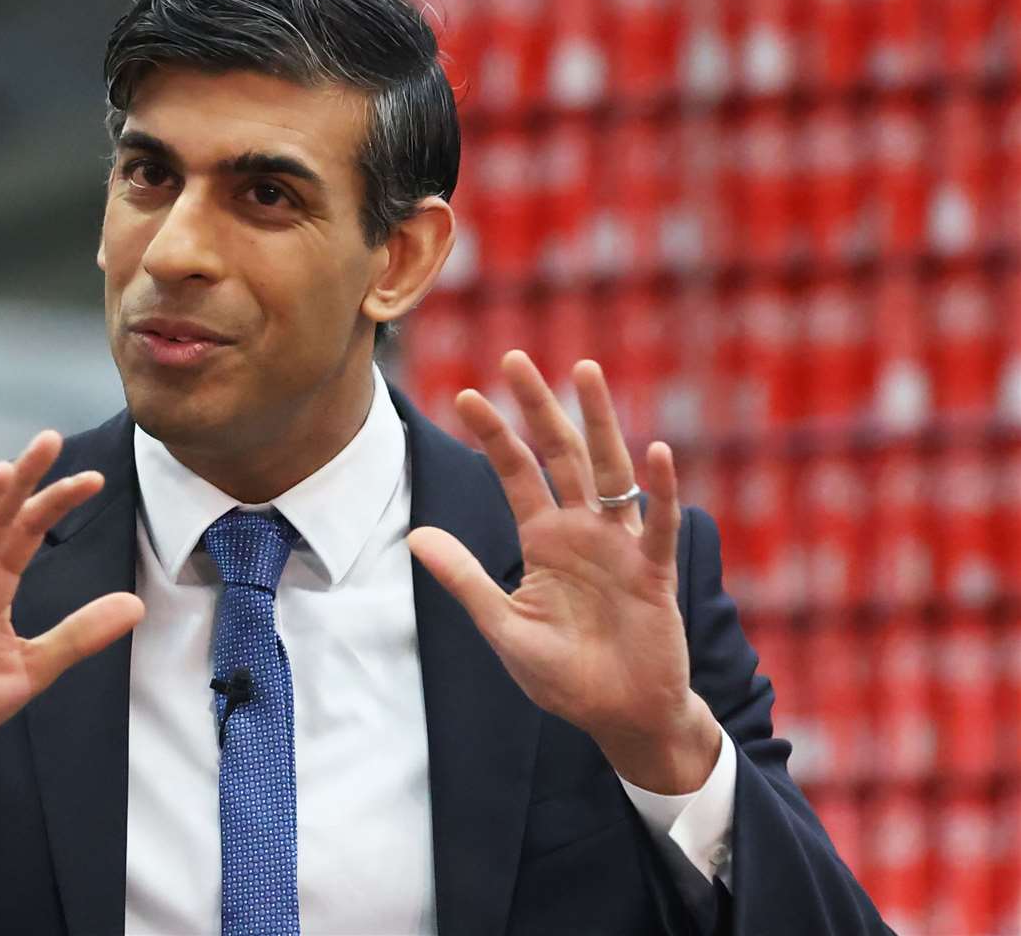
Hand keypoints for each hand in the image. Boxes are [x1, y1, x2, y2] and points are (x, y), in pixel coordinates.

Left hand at [408, 350, 718, 793]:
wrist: (618, 717)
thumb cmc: (562, 675)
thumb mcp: (502, 626)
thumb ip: (466, 579)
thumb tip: (416, 535)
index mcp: (542, 540)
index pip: (514, 473)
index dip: (493, 434)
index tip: (465, 394)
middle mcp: (581, 530)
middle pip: (558, 454)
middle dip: (537, 406)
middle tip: (514, 359)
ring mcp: (619, 546)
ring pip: (610, 469)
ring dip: (599, 420)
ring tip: (584, 370)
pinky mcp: (652, 573)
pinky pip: (657, 526)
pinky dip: (660, 490)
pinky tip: (657, 454)